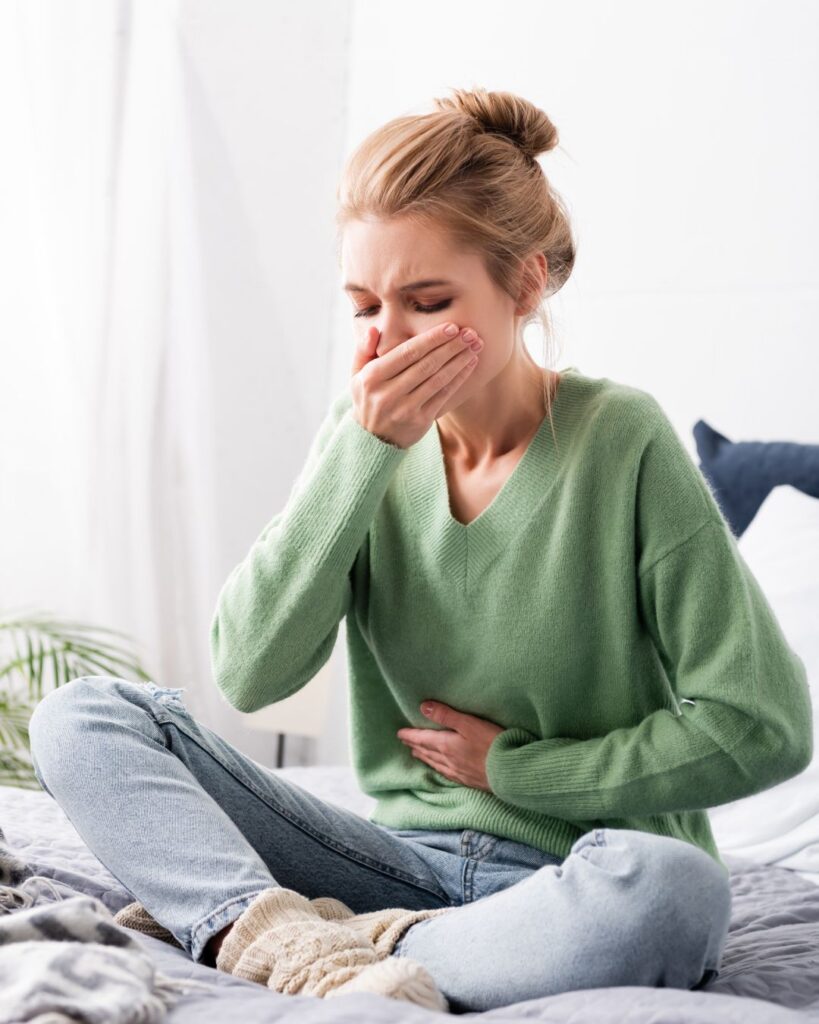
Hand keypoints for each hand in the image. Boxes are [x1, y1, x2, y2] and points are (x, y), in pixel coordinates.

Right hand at [350, 321, 482, 448]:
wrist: (372, 439)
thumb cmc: (368, 399)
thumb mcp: (356, 375)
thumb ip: (363, 350)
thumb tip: (372, 330)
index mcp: (372, 378)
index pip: (407, 353)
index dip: (431, 339)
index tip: (451, 327)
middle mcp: (388, 394)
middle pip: (426, 364)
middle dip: (450, 346)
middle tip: (470, 333)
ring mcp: (405, 409)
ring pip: (437, 379)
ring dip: (459, 360)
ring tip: (475, 345)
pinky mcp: (420, 420)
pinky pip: (443, 395)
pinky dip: (458, 378)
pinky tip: (470, 364)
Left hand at [397, 701, 505, 791]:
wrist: (509, 771)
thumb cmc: (491, 743)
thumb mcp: (469, 723)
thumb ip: (446, 715)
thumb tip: (423, 707)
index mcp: (446, 745)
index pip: (423, 739)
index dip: (410, 736)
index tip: (399, 733)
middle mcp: (448, 760)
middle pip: (427, 752)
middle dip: (415, 746)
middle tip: (405, 742)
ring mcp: (457, 772)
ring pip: (435, 763)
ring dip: (424, 757)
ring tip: (416, 754)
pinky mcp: (467, 780)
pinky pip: (445, 773)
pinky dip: (438, 768)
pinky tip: (440, 769)